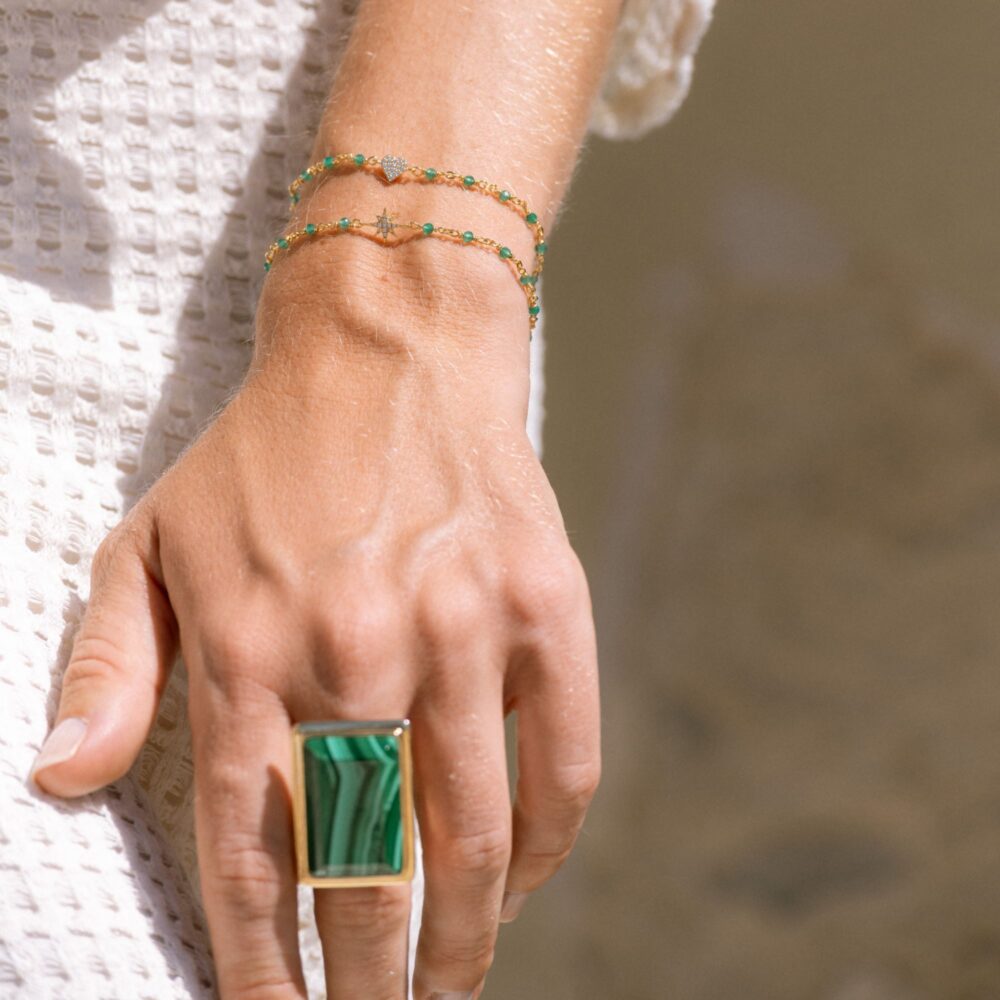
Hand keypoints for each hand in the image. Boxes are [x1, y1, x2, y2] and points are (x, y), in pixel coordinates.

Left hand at [30, 232, 601, 998]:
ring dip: (467, 938)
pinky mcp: (549, 606)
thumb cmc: (264, 459)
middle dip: (367, 979)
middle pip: (367, 868)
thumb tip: (59, 783)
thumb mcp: (150, 542)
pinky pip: (563, 762)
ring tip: (451, 986)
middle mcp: (360, 647)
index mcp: (251, 646)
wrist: (388, 355)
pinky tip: (523, 878)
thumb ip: (104, 666)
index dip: (262, 965)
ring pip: (473, 835)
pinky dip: (547, 844)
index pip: (249, 853)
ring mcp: (468, 627)